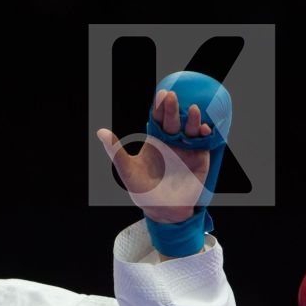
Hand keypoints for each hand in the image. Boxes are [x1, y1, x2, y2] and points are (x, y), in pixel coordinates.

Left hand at [94, 89, 212, 223]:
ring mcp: (187, 148)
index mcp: (155, 140)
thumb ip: (115, 152)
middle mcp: (172, 140)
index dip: (159, 107)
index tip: (160, 95)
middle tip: (172, 97)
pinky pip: (203, 143)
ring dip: (192, 119)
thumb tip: (100, 132)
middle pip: (173, 120)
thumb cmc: (143, 191)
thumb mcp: (127, 171)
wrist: (164, 211)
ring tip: (193, 110)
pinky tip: (204, 129)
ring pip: (190, 129)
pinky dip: (205, 135)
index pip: (157, 118)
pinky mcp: (200, 157)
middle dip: (173, 109)